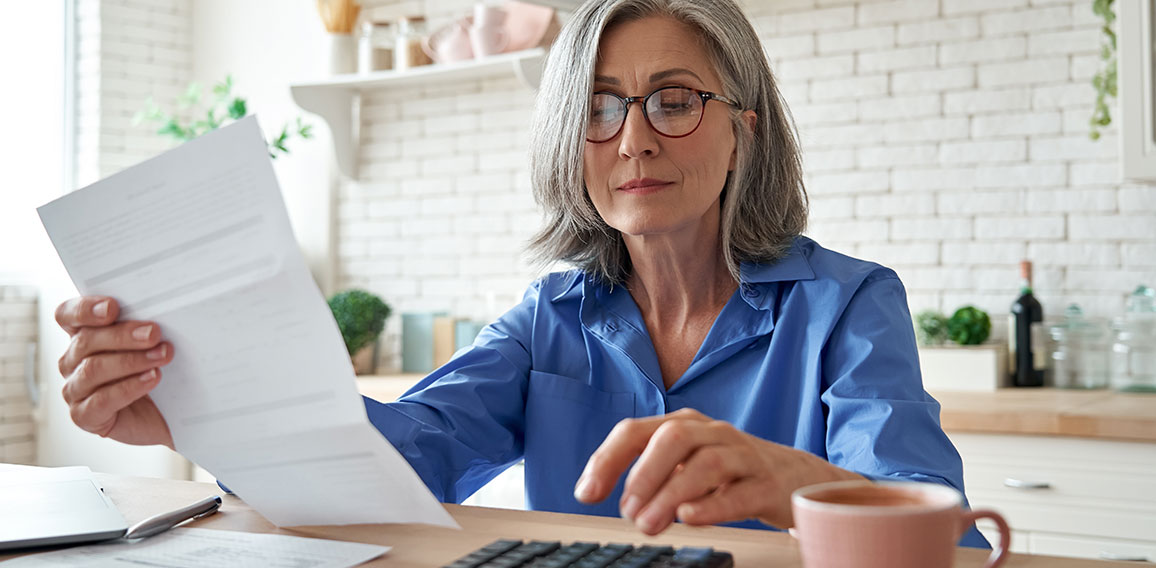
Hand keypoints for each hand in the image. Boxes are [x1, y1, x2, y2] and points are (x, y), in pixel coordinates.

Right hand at [56, 296, 174, 448]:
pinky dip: (129, 387)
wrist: (164, 415)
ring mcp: (74, 390)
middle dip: (123, 335)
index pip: (67, 315)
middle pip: (86, 341)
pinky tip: (152, 378)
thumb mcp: (149, 346)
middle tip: (154, 333)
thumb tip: (154, 318)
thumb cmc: (153, 373)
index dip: (85, 309)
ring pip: (93, 370)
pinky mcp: (84, 416)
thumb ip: (142, 328)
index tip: (112, 307)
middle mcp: (72, 362)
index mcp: (82, 336)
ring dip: (131, 361)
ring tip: (161, 356)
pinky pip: (101, 400)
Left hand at [573, 408, 862, 534]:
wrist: (795, 477)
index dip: (607, 460)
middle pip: (673, 437)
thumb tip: (607, 496)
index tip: (586, 493)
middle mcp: (712, 433)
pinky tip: (690, 517)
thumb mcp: (684, 464)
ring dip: (672, 493)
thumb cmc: (729, 471)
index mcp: (684, 425)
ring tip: (650, 524)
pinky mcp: (767, 484)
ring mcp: (743, 456)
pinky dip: (713, 505)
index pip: (636, 431)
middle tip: (627, 512)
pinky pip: (741, 491)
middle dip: (644, 473)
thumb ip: (647, 475)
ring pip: (707, 463)